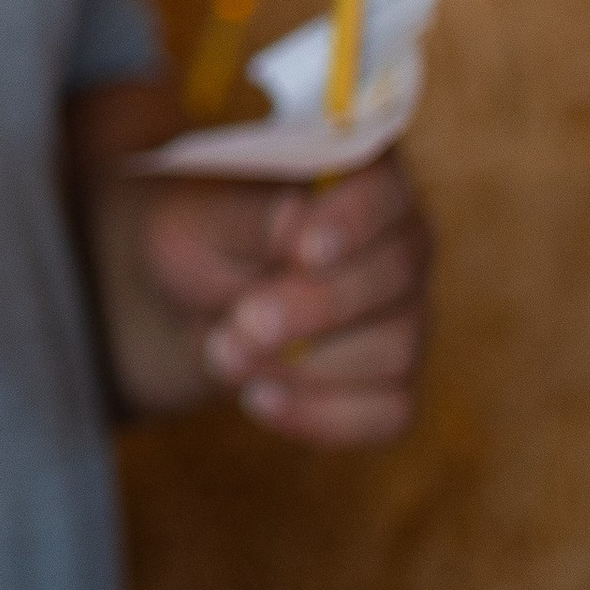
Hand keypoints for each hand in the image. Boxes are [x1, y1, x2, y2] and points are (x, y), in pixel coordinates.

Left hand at [114, 152, 431, 443]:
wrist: (184, 300)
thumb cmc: (197, 237)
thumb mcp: (197, 218)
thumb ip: (249, 218)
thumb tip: (298, 224)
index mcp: (358, 174)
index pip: (384, 188)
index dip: (354, 220)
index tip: (305, 250)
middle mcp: (399, 240)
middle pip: (396, 274)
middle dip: (311, 308)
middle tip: (241, 322)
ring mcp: (405, 313)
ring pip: (394, 350)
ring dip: (302, 365)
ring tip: (223, 352)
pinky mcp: (392, 379)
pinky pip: (388, 411)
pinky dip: (321, 415)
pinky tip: (258, 399)